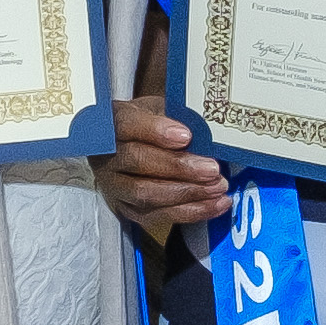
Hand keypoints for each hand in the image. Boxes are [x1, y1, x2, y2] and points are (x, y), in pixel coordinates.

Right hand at [95, 98, 232, 244]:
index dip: (155, 131)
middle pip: (138, 161)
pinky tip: (215, 204)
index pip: (128, 125)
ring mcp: (114, 185)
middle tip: (211, 169)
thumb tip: (206, 133)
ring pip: (145, 194)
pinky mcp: (126, 209)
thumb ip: (177, 117)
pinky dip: (189, 212)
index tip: (186, 136)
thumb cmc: (150, 124)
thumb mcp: (160, 108)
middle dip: (178, 167)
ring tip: (218, 187)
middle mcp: (107, 155)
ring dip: (186, 193)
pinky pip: (156, 216)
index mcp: (114, 122)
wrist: (130, 145)